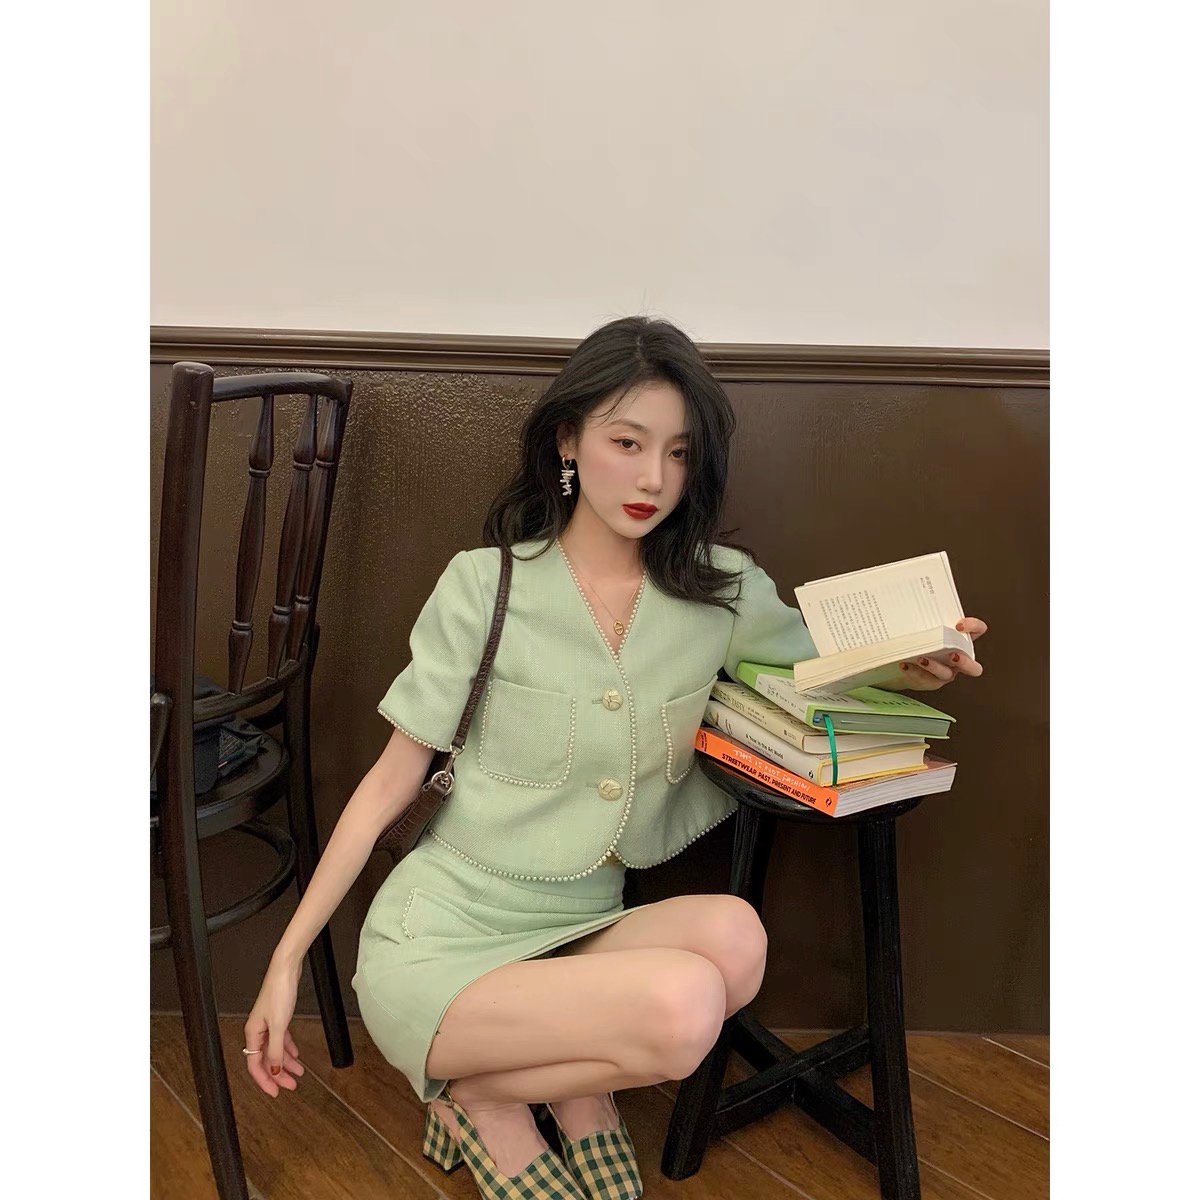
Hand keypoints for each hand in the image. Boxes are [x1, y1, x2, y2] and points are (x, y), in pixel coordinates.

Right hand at [244, 955, 305, 1096]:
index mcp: (253, 1033)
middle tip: (290, 1086)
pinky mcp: (278, 1017)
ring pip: (275, 1050)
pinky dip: (288, 1048)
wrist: (286, 970)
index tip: (276, 1092)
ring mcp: (268, 1024)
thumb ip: (276, 1050)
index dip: (265, 1081)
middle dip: (278, 1075)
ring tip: (298, 1073)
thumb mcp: (279, 1025)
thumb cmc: (279, 991)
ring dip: (286, 1063)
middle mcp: (258, 1030)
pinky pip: (281, 1039)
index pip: (255, 1065)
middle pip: (266, 1060)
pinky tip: (296, 1054)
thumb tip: (275, 1070)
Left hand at [895, 617, 987, 690]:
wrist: (909, 661)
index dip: (974, 627)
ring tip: (920, 658)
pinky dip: (914, 672)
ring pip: (946, 674)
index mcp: (962, 642)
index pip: (978, 630)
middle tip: (952, 655)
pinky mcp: (931, 681)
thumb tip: (911, 594)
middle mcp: (958, 660)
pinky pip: (925, 679)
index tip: (959, 624)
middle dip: (964, 662)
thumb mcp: (930, 626)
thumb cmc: (924, 640)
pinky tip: (904, 664)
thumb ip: (928, 616)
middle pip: (973, 667)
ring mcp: (946, 673)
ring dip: (934, 666)